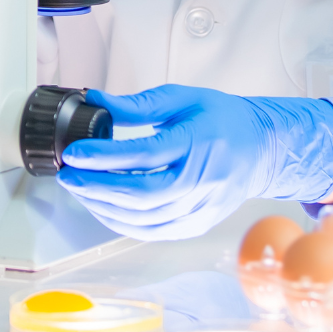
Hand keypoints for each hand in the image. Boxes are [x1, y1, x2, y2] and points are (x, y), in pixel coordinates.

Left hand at [57, 84, 332, 240]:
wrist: (263, 149)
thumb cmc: (223, 120)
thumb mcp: (184, 99)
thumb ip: (139, 104)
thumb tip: (97, 101)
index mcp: (200, 142)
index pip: (144, 155)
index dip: (104, 157)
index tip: (74, 153)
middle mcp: (203, 180)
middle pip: (142, 195)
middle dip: (97, 188)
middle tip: (69, 176)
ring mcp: (202, 208)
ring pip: (145, 219)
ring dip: (105, 208)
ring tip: (81, 191)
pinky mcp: (198, 224)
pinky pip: (154, 232)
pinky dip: (124, 224)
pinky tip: (105, 209)